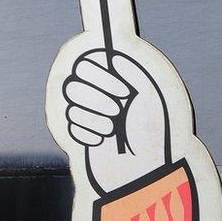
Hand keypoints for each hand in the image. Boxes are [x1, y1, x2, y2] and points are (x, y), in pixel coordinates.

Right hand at [63, 50, 169, 193]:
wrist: (146, 168)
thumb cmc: (151, 132)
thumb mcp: (149, 94)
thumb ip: (132, 70)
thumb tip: (113, 52)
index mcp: (113, 81)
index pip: (85, 64)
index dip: (100, 76)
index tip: (124, 92)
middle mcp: (96, 95)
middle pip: (72, 84)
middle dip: (97, 99)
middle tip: (119, 111)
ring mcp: (85, 115)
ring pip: (71, 106)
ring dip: (95, 118)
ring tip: (113, 129)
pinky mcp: (78, 135)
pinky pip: (70, 126)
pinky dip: (88, 133)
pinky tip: (103, 141)